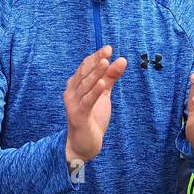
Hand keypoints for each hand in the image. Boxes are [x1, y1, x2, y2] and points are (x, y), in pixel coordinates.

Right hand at [64, 45, 128, 163]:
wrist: (83, 145)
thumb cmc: (92, 118)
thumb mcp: (103, 95)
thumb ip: (110, 78)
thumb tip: (121, 60)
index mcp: (76, 85)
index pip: (85, 67)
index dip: (96, 57)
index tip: (108, 48)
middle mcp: (71, 92)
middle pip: (84, 73)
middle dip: (96, 61)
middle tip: (108, 51)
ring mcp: (73, 104)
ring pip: (85, 86)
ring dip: (96, 74)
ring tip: (105, 63)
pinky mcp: (78, 116)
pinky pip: (87, 102)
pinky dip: (94, 93)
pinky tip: (102, 84)